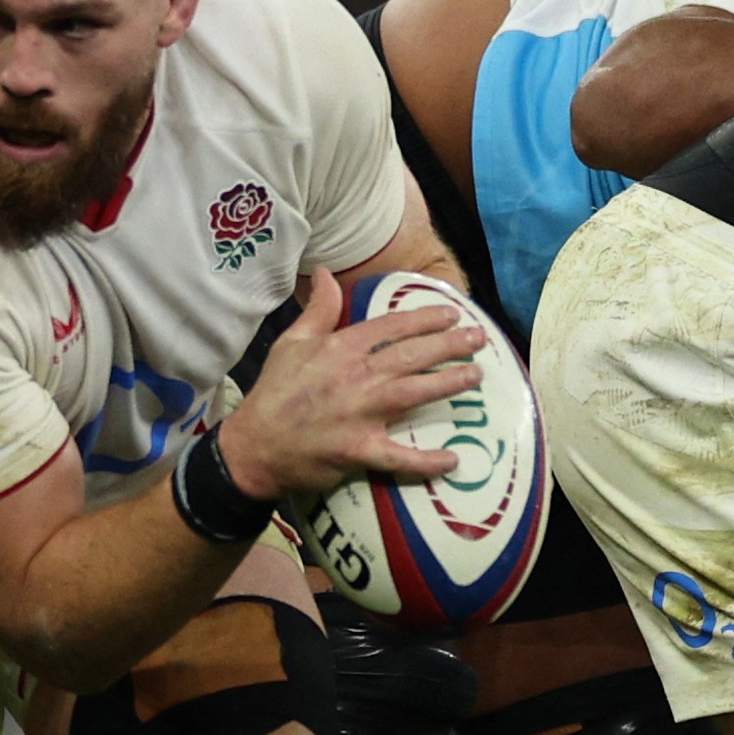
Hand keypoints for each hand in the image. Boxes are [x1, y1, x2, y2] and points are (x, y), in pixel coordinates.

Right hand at [219, 269, 484, 497]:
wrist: (254, 446)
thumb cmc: (274, 393)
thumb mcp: (291, 343)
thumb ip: (317, 309)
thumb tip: (326, 272)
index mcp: (339, 348)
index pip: (391, 327)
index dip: (425, 318)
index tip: (452, 314)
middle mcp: (355, 377)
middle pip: (411, 356)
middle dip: (449, 344)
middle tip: (478, 338)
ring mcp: (359, 415)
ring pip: (414, 393)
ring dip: (448, 384)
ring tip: (476, 375)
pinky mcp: (359, 451)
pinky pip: (399, 457)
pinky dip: (426, 462)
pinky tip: (453, 460)